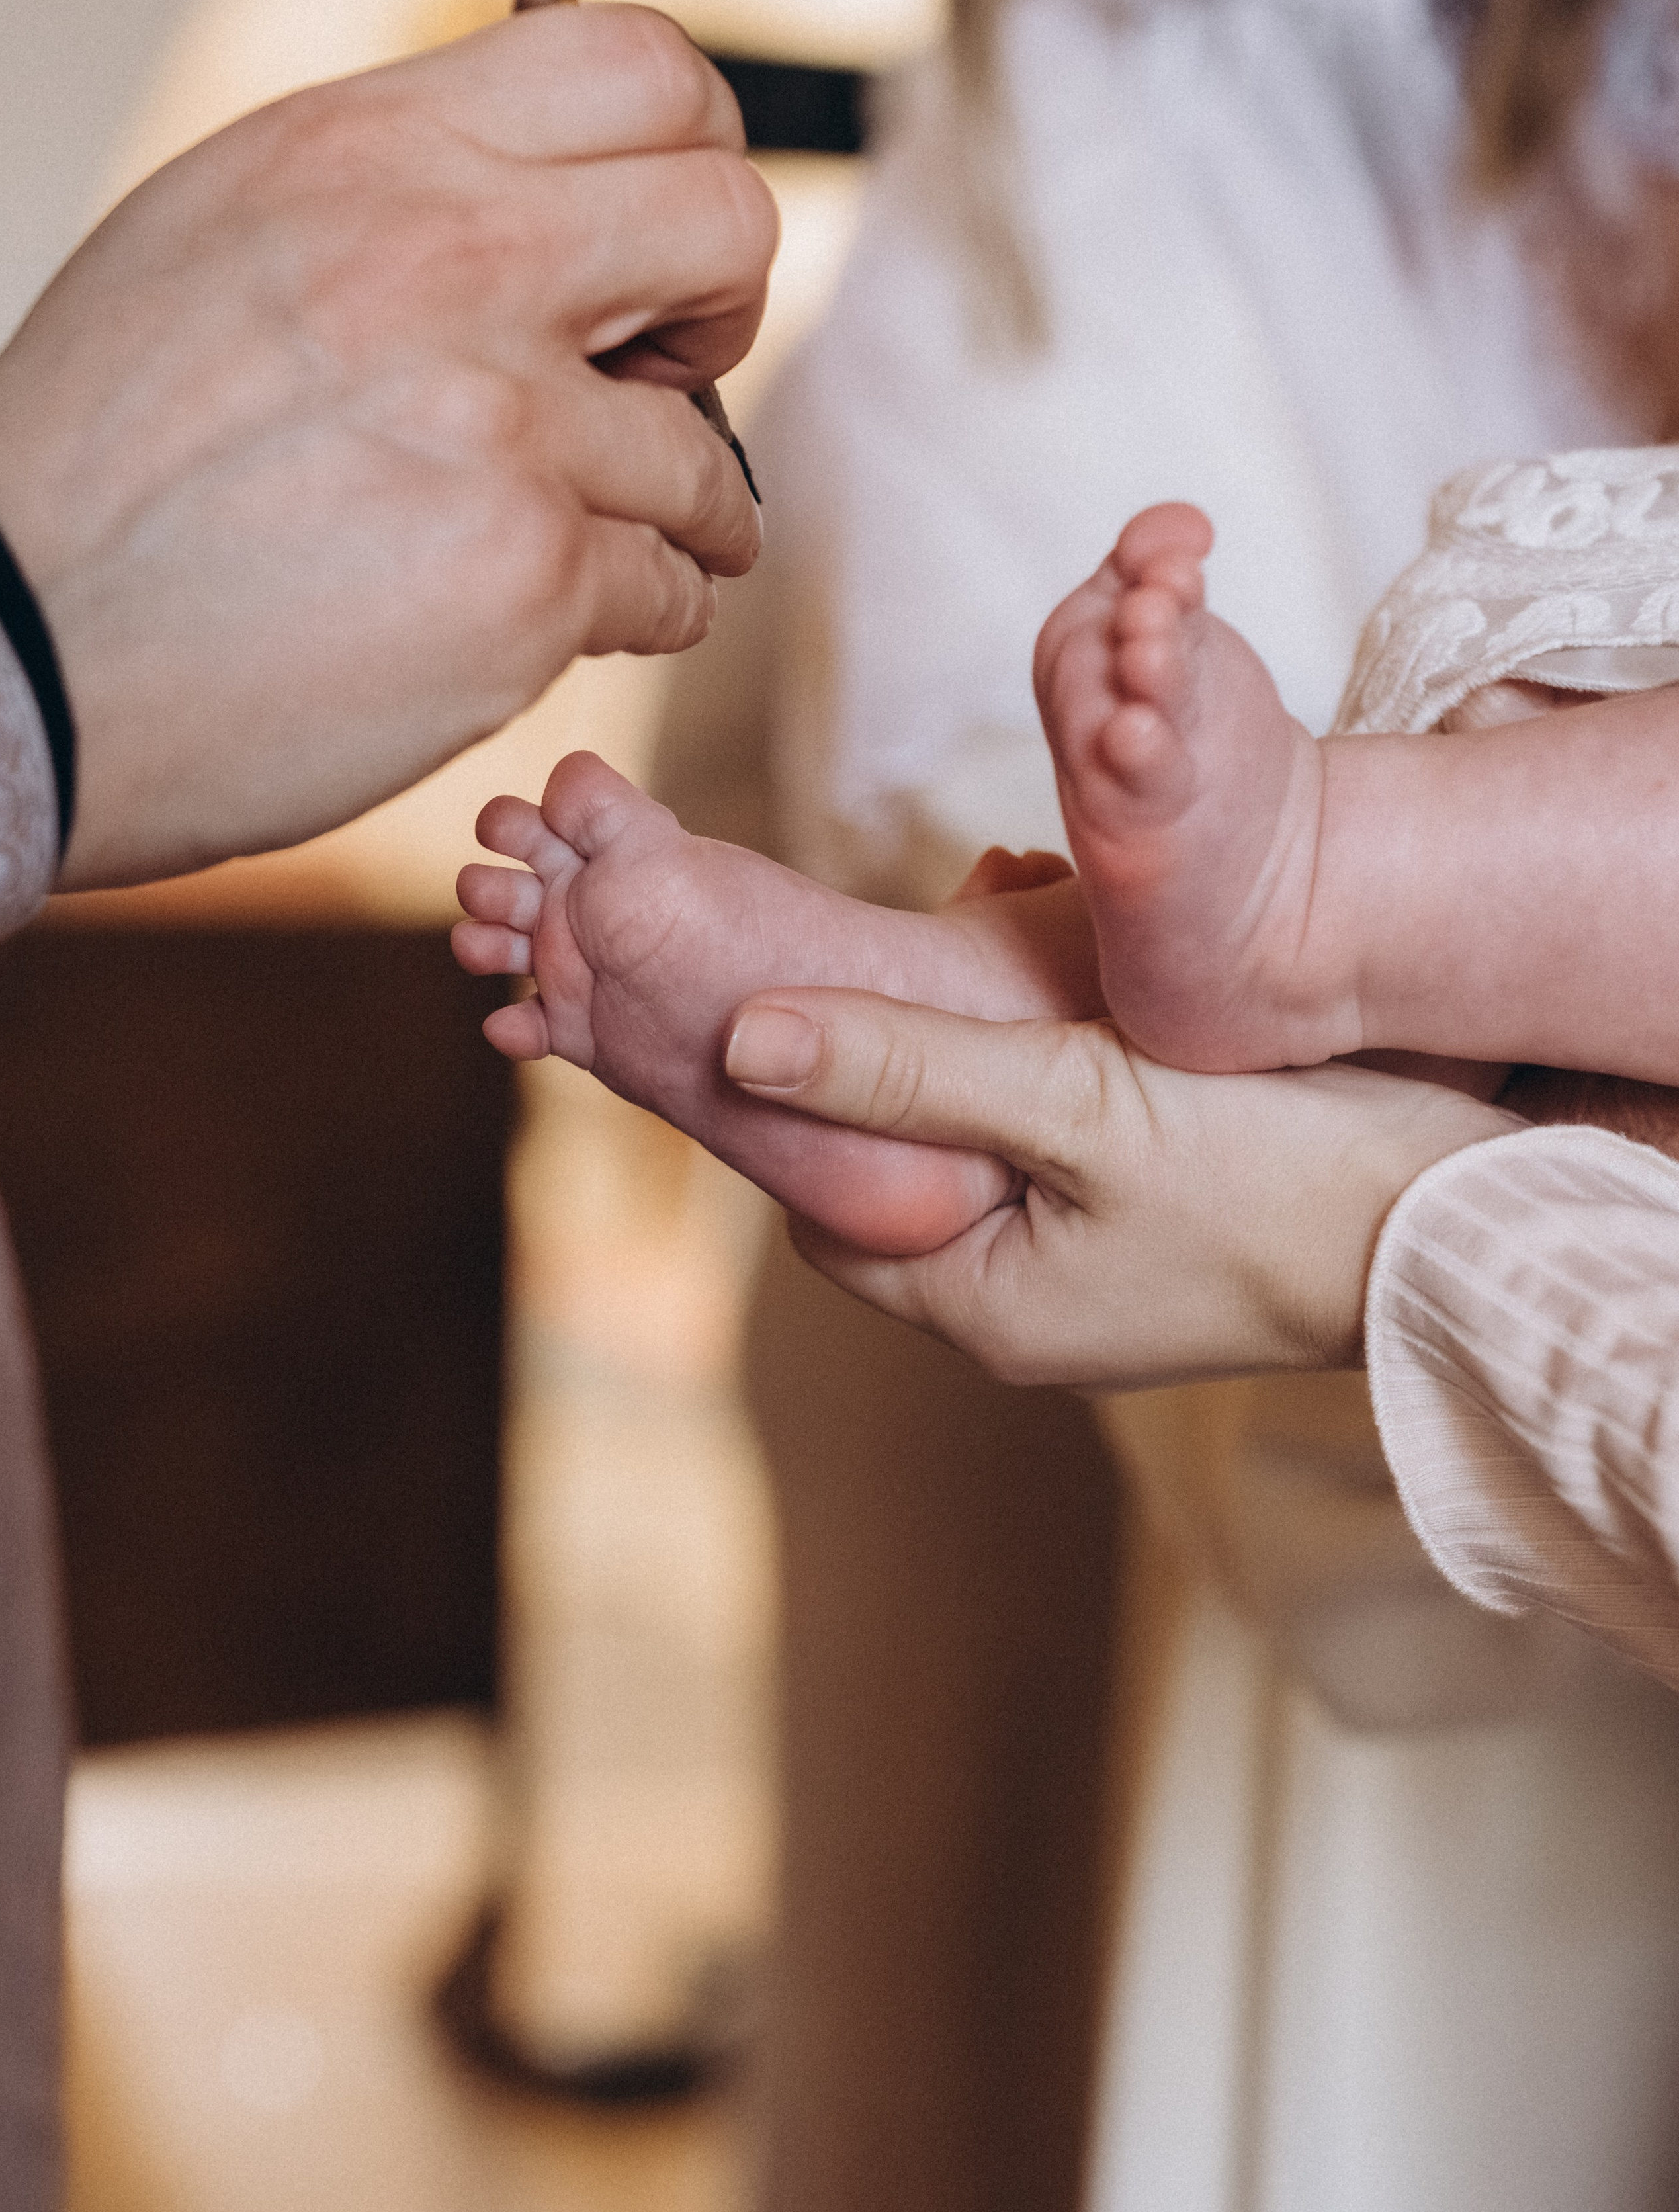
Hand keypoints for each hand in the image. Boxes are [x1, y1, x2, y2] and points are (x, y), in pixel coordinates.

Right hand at [0, 5, 774, 887]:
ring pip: (703, 455)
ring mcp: (499, 426)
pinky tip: (568, 619)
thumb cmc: (108, 464)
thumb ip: (394, 196)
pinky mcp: (525, 578)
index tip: (657, 251)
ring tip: (625, 544)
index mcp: (370, 151)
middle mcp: (447, 261)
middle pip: (727, 225)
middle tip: (678, 380)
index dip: (690, 161)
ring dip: (680, 512)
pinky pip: (665, 588)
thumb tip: (551, 204)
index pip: (642, 68)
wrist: (21, 655)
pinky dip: (638, 613)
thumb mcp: (224, 236)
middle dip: (726, 315)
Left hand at [722, 991, 1517, 1386]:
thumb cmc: (1285, 1182)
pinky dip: (1053, 1046)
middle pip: (905, 1162)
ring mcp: (1098, 1275)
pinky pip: (1064, 1134)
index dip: (805, 1096)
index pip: (824, 1203)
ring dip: (983, 1026)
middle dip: (903, 1038)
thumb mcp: (1077, 1106)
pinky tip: (1077, 953)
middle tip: (938, 913)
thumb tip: (740, 1038)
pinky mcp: (1161, 1230)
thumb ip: (908, 1067)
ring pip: (986, 1134)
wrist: (1472, 1228)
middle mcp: (1027, 1311)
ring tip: (1008, 900)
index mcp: (982, 1308)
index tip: (819, 979)